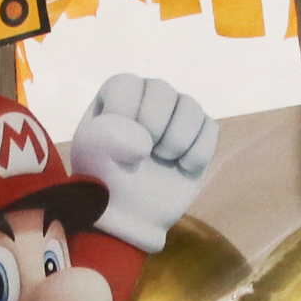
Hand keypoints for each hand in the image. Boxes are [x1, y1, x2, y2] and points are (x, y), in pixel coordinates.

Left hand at [70, 76, 217, 254]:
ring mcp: (177, 113)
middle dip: (153, 128)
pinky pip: (209, 129)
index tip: (116, 146)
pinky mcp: (200, 134)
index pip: (126, 85)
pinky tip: (182, 167)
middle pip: (162, 91)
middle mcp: (149, 96)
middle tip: (143, 155)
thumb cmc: (104, 179)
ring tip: (163, 159)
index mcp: (118, 94)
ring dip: (177, 141)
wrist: (130, 214)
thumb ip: (106, 138)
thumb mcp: (91, 155)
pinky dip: (197, 153)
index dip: (124, 118)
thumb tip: (144, 143)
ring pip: (191, 107)